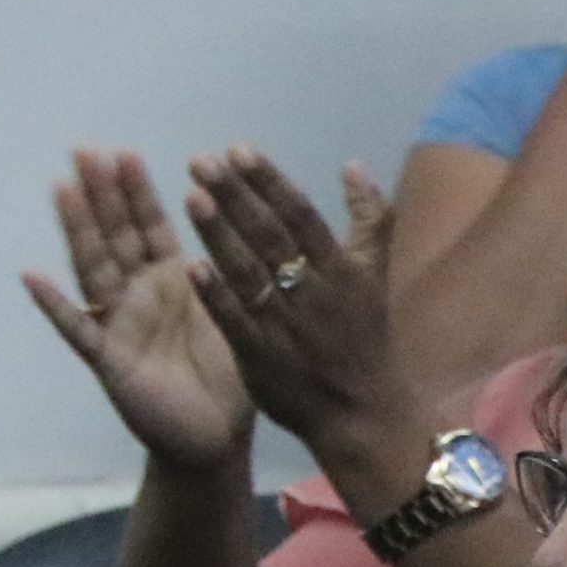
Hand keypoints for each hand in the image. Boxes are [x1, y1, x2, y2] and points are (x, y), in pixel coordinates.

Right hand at [25, 150, 254, 473]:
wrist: (219, 437)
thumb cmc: (230, 376)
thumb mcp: (234, 311)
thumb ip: (228, 270)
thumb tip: (240, 220)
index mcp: (172, 281)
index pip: (148, 227)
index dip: (136, 192)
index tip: (125, 153)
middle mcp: (139, 296)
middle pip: (115, 236)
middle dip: (102, 195)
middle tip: (85, 150)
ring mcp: (119, 326)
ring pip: (94, 269)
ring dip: (77, 229)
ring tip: (62, 188)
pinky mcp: (110, 362)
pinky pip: (79, 330)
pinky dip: (55, 305)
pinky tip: (33, 277)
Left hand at [186, 151, 408, 490]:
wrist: (362, 415)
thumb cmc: (366, 338)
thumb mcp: (376, 276)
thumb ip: (368, 219)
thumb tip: (354, 165)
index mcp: (341, 271)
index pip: (301, 217)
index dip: (269, 183)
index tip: (239, 150)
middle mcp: (313, 294)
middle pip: (271, 238)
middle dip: (236, 198)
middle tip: (202, 162)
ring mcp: (286, 328)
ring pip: (250, 275)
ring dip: (220, 237)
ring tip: (192, 198)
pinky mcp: (262, 359)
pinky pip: (236, 322)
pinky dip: (216, 295)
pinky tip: (191, 265)